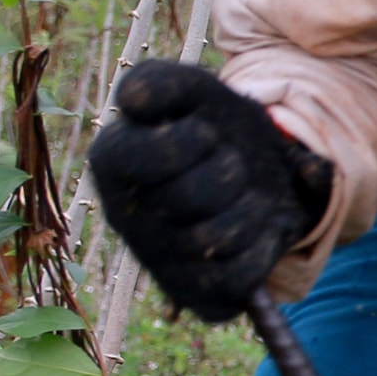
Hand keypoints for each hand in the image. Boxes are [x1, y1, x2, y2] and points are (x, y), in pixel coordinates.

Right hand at [88, 61, 334, 321]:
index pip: (153, 156)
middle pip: (190, 199)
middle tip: (232, 164)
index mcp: (113, 161)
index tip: (205, 132)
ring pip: (214, 242)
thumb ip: (158, 81)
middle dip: (231, 171)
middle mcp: (126, 217)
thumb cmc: (216, 126)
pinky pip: (234, 284)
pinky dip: (262, 250)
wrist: (263, 168)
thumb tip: (131, 99)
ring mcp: (159, 260)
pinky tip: (257, 231)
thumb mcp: (192, 89)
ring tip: (245, 196)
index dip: (196, 139)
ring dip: (251, 209)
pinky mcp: (195, 294)